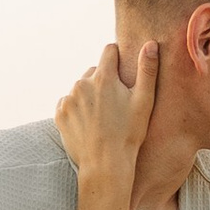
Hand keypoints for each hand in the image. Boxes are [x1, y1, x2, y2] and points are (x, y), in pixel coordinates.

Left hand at [54, 38, 156, 178]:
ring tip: (102, 117)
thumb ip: (147, 70)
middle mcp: (82, 84)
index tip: (122, 71)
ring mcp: (68, 99)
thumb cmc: (129, 134)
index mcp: (103, 77)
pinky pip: (69, 103)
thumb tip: (150, 44)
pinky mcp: (60, 113)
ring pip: (81, 88)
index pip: (109, 51)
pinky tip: (89, 123)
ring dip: (90, 96)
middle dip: (103, 81)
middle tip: (115, 103)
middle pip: (94, 71)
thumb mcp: (144, 101)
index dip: (118, 58)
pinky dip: (77, 109)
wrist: (105, 165)